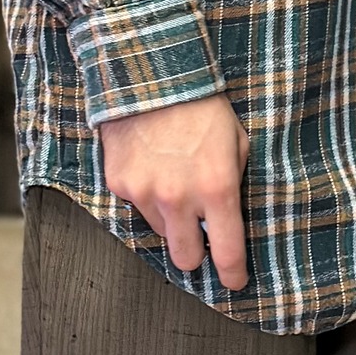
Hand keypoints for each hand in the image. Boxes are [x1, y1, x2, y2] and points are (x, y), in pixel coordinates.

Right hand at [98, 92, 250, 289]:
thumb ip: (234, 182)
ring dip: (169, 217)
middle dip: (195, 253)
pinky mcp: (119, 184)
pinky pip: (136, 206)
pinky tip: (152, 165)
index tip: (234, 281)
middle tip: (199, 235)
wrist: (150, 74)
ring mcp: (144, 193)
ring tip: (172, 179)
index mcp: (217, 188)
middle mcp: (178, 199)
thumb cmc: (202, 105)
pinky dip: (145, 194)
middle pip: (186, 259)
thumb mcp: (236, 141)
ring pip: (160, 231)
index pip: (227, 251)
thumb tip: (230, 216)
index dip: (232, 273)